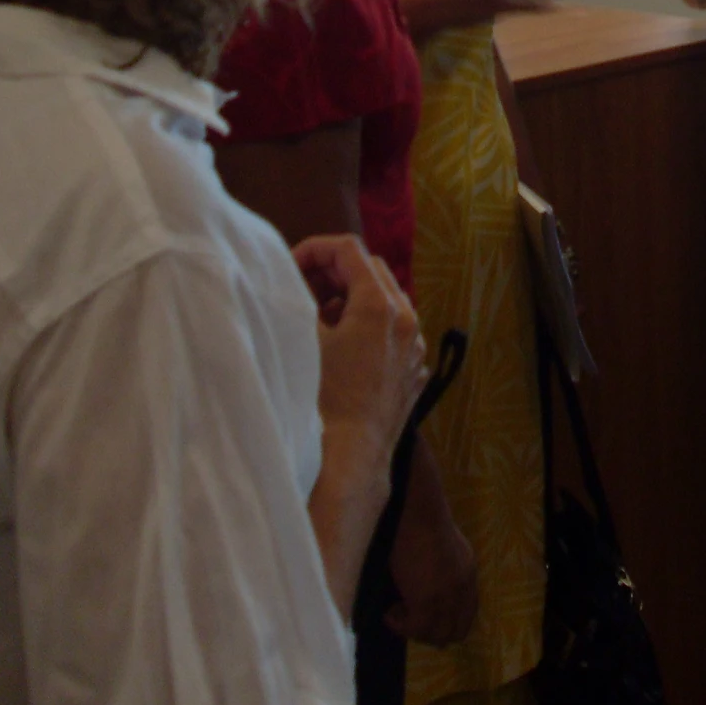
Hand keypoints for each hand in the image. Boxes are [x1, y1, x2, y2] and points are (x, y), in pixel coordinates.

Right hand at [297, 235, 426, 462]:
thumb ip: (300, 300)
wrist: (351, 455)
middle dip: (335, 271)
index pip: (349, 250)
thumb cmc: (323, 398)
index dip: (315, 249)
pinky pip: (393, 330)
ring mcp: (414, 345)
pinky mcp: (414, 369)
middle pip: (372, 271)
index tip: (291, 265)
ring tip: (319, 315)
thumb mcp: (304, 339)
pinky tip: (342, 344)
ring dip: (352, 297)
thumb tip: (294, 281)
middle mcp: (406, 320)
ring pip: (386, 301)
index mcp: (380, 305)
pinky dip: (368, 324)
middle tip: (302, 285)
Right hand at [388, 473, 478, 645]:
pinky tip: (388, 611)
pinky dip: (399, 625)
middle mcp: (464, 587)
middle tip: (407, 618)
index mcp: (469, 572)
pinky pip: (414, 628)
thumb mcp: (442, 549)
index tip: (422, 618)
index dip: (445, 623)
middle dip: (429, 632)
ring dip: (413, 629)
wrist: (414, 509)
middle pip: (455, 632)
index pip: (467, 616)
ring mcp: (448, 596)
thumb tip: (422, 593)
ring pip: (435, 635)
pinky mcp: (427, 601)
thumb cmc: (420, 521)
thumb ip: (443, 571)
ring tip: (395, 611)